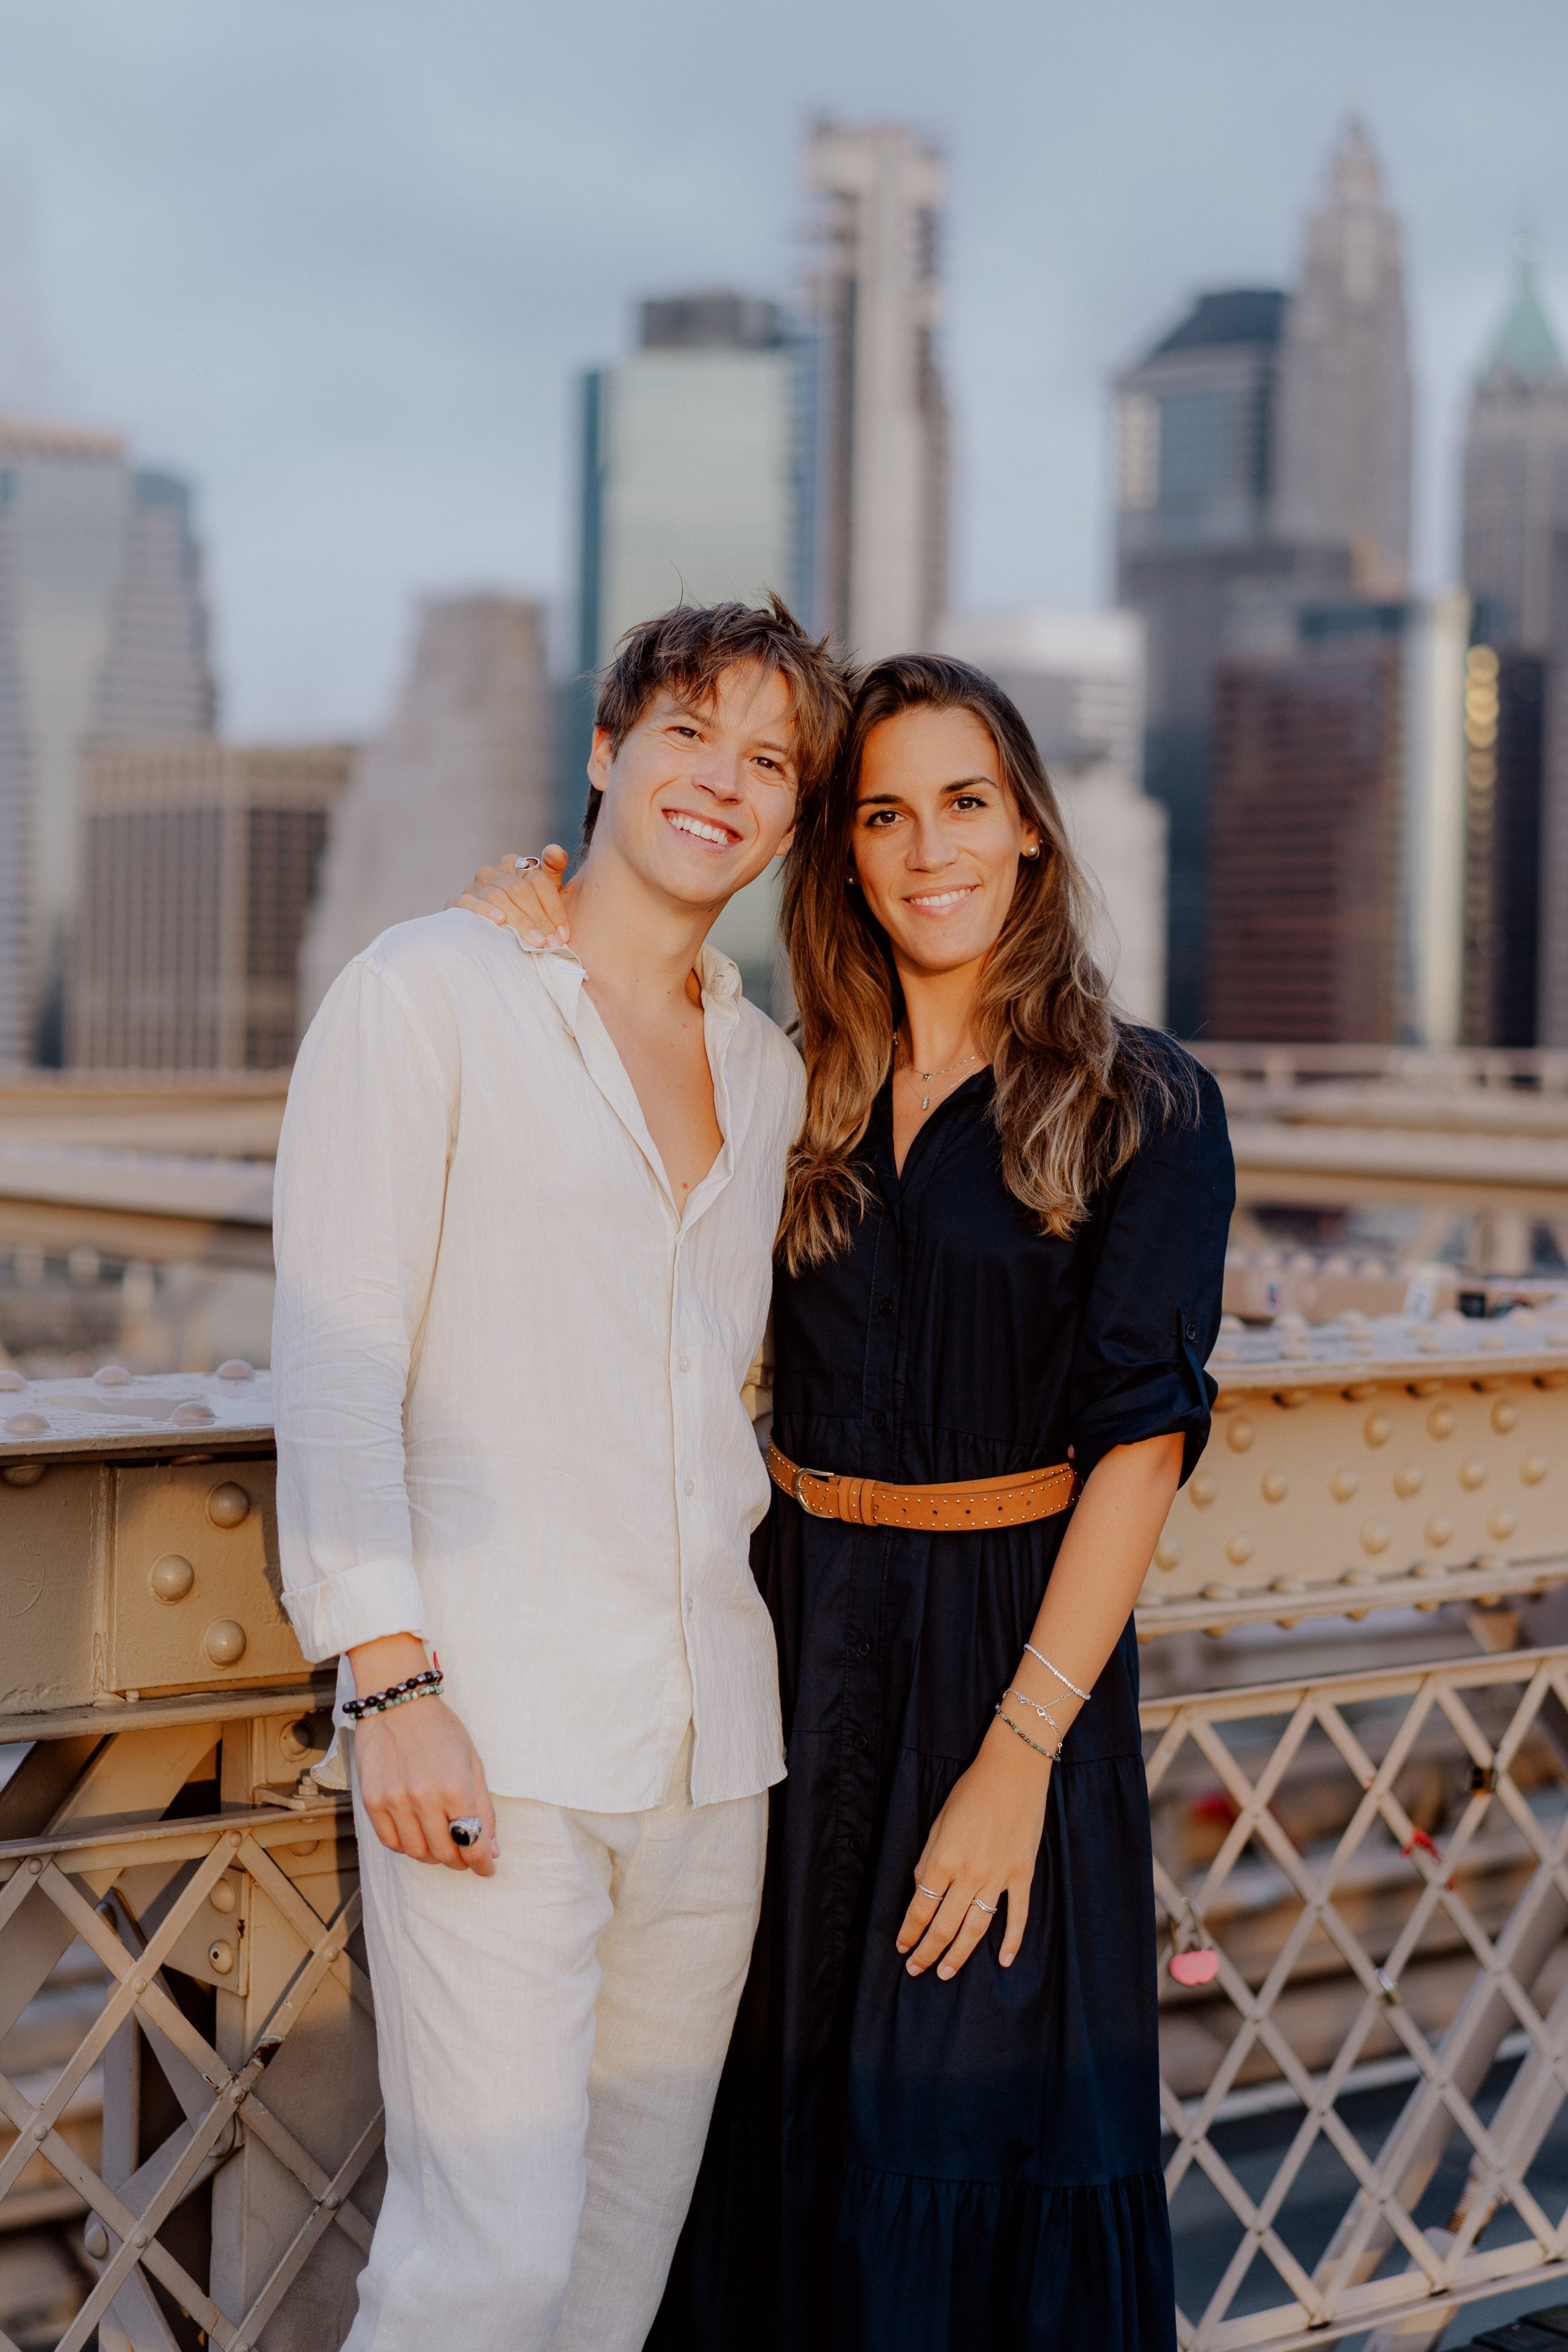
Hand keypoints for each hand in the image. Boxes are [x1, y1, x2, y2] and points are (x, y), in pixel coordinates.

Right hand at [353, 1691, 499, 1875]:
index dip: (482, 1864)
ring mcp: (395, 1801)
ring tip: (440, 1845)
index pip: (473, 1844)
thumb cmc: (441, 1730)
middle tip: (464, 1856)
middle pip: (445, 1853)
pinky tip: (416, 1836)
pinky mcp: (372, 1801)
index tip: (486, 1870)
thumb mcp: (472, 1762)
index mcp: (457, 1787)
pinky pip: (391, 1842)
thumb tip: (490, 1850)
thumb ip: (483, 1808)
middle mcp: (425, 1798)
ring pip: (417, 1852)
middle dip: (460, 1861)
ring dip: (433, 1856)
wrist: (397, 1702)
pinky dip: (407, 1846)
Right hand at [446, 844, 570, 945]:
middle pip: (520, 890)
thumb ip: (553, 868)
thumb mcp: (544, 891)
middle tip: (551, 942)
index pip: (538, 880)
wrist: (494, 932)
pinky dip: (485, 911)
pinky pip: (469, 903)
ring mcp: (473, 886)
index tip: (563, 933)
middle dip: (539, 919)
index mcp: (513, 864)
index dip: (554, 908)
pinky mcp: (457, 902)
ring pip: (498, 897)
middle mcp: (491, 872)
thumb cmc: (525, 911)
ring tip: (535, 941)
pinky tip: (500, 921)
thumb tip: (555, 849)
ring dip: (520, 921)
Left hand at [896, 1719, 1049, 1978]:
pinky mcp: (1022, 1874)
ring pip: (976, 1928)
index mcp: (942, 1859)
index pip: (920, 1908)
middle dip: (927, 1952)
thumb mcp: (939, 1823)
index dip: (909, 1932)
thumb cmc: (971, 1792)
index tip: (901, 1948)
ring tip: (946, 1973)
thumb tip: (923, 1890)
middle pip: (944, 1926)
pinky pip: (1017, 1914)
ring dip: (959, 1955)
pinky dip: (1012, 1940)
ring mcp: (998, 1877)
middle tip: (916, 1970)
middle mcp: (968, 1874)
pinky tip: (1004, 1960)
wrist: (1012, 1771)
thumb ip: (928, 1860)